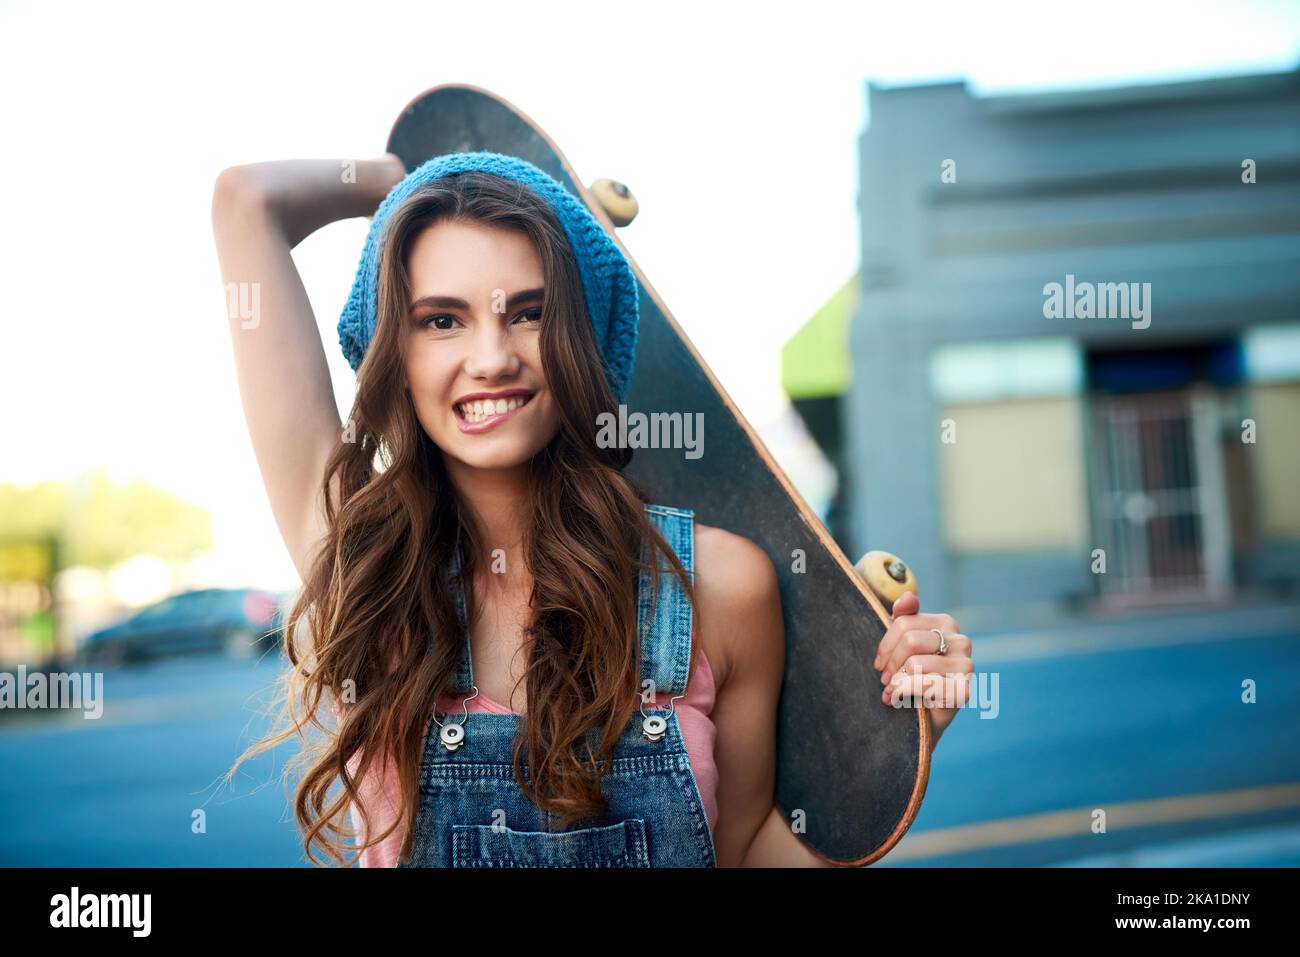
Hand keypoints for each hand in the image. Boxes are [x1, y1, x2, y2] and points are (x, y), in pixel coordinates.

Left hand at [873, 592, 973, 740]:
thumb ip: (903, 617)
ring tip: (891, 692)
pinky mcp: (963, 690)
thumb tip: (908, 597)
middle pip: (910, 641)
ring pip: (916, 663)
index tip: (880, 664)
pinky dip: (905, 693)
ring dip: (896, 682)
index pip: (903, 622)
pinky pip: (924, 685)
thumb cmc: (909, 677)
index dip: (885, 645)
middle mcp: (961, 642)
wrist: (920, 718)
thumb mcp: (901, 644)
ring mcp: (966, 666)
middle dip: (891, 663)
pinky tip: (900, 701)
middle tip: (885, 679)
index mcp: (946, 624)